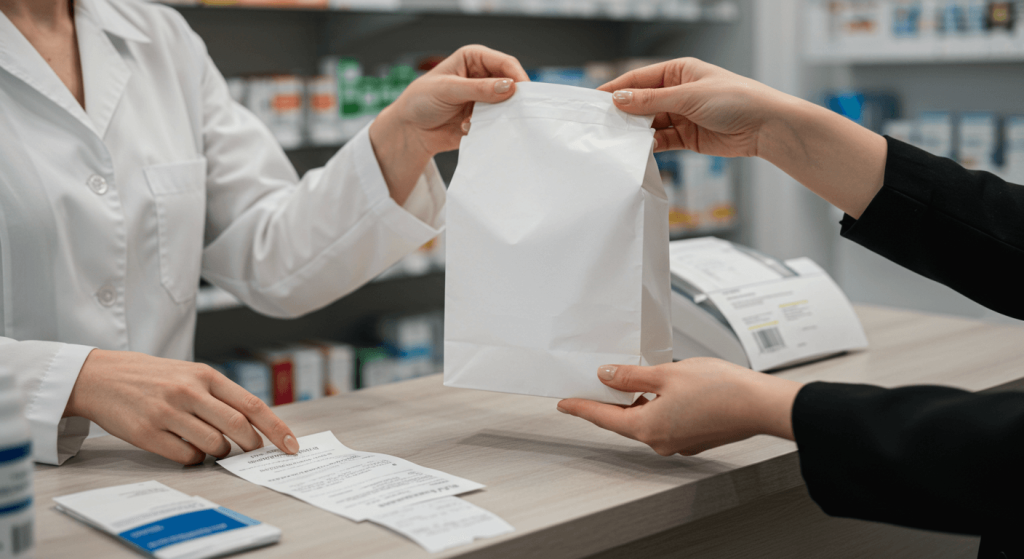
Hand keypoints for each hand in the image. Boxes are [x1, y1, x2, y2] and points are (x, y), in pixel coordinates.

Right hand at [65, 349, 298, 464]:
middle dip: (252, 446)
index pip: (252, 405)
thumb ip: (219, 394)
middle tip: (252, 451)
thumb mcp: (189, 373)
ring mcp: (168, 413)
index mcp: (205, 375)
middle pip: (238, 428)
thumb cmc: (152, 377)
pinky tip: (187, 448)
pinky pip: (187, 457)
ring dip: (221, 452)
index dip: (276, 429)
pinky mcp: (148, 433)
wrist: (100, 376)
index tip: (292, 445)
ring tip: (212, 444)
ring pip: (215, 445)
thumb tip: (255, 423)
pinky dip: (195, 459)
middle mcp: (189, 392)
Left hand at [369, 44, 528, 204]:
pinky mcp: (485, 119)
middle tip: (513, 112)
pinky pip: (498, 124)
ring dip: (499, 116)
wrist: (411, 129)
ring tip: (480, 121)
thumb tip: (509, 87)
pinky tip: (468, 128)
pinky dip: (489, 128)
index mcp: (475, 59)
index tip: (523, 93)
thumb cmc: (421, 100)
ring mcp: (485, 100)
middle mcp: (483, 78)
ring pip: (507, 107)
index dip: (517, 76)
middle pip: (511, 85)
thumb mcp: (447, 89)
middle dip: (512, 99)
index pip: (505, 63)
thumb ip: (478, 88)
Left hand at [556, 358, 801, 455]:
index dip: (582, 408)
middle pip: (624, 420)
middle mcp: (661, 441)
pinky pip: (666, 420)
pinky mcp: (695, 436)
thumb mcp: (666, 374)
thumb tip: (607, 377)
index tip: (565, 403)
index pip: (603, 418)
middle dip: (611, 401)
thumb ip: (632, 376)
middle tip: (597, 382)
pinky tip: (664, 387)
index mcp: (648, 428)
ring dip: (638, 400)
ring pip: (647, 419)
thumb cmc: (721, 390)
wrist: (761, 405)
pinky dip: (658, 405)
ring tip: (635, 377)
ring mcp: (679, 441)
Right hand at [598, 58, 791, 157]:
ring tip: (616, 140)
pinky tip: (637, 150)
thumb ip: (651, 101)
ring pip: (649, 124)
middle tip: (600, 125)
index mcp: (679, 72)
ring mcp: (681, 116)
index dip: (617, 90)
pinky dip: (649, 145)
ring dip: (635, 132)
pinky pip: (661, 141)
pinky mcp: (686, 138)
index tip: (594, 101)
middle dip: (624, 113)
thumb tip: (618, 99)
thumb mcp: (688, 95)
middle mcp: (678, 92)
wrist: (765, 127)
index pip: (639, 79)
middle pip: (641, 103)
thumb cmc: (734, 99)